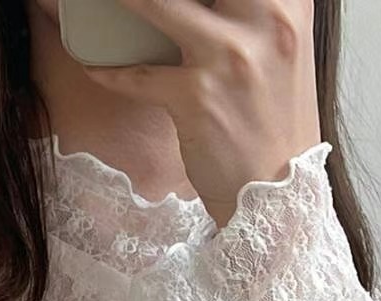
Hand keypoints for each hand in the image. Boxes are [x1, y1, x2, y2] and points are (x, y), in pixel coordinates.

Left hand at [81, 0, 322, 229]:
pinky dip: (108, 68)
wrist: (278, 199)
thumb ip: (254, 6)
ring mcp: (231, 58)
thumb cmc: (273, 121)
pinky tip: (92, 62)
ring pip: (154, 2)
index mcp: (288, 0)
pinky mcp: (199, 99)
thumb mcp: (281, 46)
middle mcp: (266, 19)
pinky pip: (137, 73)